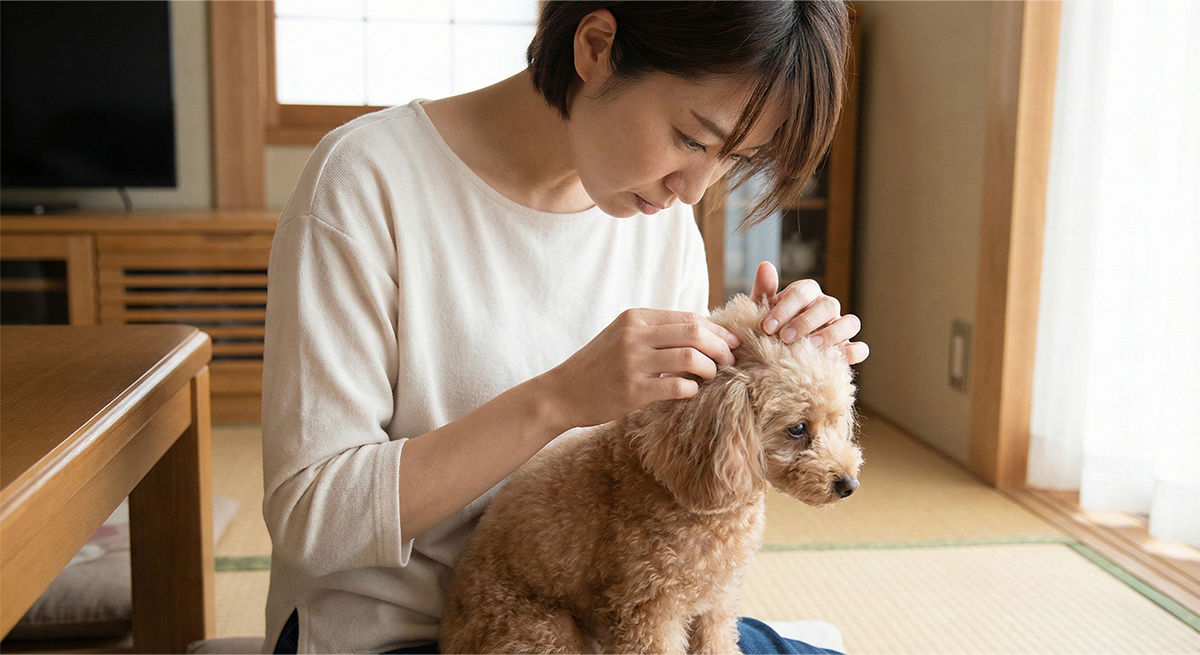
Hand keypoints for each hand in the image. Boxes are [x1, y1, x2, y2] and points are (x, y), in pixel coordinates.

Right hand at [541, 309, 740, 429]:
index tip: (731, 342)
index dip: (717, 330)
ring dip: (710, 368)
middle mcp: (634, 335)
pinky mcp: (632, 390)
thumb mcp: (623, 336)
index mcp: (635, 317)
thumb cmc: (598, 366)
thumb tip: (702, 333)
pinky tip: (691, 392)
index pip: (688, 317)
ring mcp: (632, 362)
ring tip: (713, 376)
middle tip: (730, 360)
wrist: (562, 393)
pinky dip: (692, 389)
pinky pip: (676, 386)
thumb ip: (655, 331)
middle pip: (694, 332)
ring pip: (690, 357)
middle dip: (720, 346)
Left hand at [751, 262, 868, 364]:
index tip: (767, 326)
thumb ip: (763, 289)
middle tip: (785, 338)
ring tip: (811, 347)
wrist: (771, 353)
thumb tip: (765, 265)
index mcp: (806, 293)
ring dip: (832, 334)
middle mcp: (826, 307)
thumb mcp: (760, 310)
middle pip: (828, 305)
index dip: (785, 308)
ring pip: (850, 323)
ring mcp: (840, 327)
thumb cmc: (768, 328)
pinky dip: (853, 353)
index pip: (802, 292)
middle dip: (806, 322)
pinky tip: (835, 360)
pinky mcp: (848, 348)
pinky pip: (860, 348)